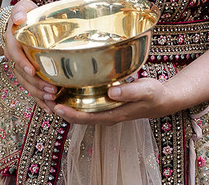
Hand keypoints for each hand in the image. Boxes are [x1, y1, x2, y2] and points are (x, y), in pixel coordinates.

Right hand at [3, 0, 58, 113]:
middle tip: (52, 91)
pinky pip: (30, 89)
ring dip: (38, 94)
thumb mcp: (22, 7)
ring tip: (53, 100)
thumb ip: (20, 10)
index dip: (22, 63)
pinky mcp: (25, 74)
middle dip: (36, 84)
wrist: (16, 25)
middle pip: (21, 74)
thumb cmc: (24, 14)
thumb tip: (19, 17)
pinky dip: (38, 100)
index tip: (32, 70)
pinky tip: (48, 109)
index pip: (15, 54)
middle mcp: (13, 57)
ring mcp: (18, 67)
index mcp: (13, 41)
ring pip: (26, 84)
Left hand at [50, 77, 172, 125]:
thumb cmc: (155, 95)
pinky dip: (74, 100)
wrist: (163, 99)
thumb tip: (111, 92)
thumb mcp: (145, 90)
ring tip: (50, 93)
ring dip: (66, 105)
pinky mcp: (106, 105)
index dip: (70, 113)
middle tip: (45, 97)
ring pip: (80, 112)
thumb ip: (129, 91)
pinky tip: (67, 90)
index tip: (56, 105)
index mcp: (113, 114)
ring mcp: (105, 111)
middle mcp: (106, 115)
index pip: (87, 118)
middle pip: (78, 117)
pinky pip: (86, 106)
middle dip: (61, 110)